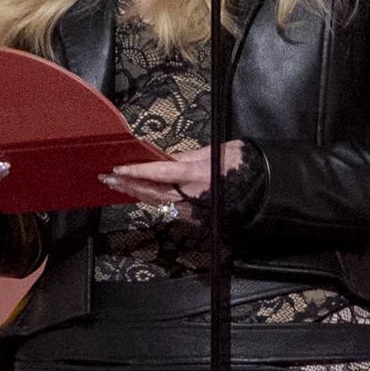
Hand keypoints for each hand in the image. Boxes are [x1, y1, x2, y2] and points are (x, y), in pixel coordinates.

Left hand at [103, 142, 244, 221]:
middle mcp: (190, 194)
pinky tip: (142, 194)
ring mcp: (191, 209)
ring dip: (136, 193)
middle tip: (108, 178)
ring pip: (156, 201)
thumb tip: (169, 158)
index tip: (119, 169)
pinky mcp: (194, 218)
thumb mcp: (216, 152)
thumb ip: (189, 157)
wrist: (261, 192)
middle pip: (151, 190)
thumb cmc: (241, 167)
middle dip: (128, 184)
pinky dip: (153, 200)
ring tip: (118, 186)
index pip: (159, 172)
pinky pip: (168, 207)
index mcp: (195, 174)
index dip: (137, 171)